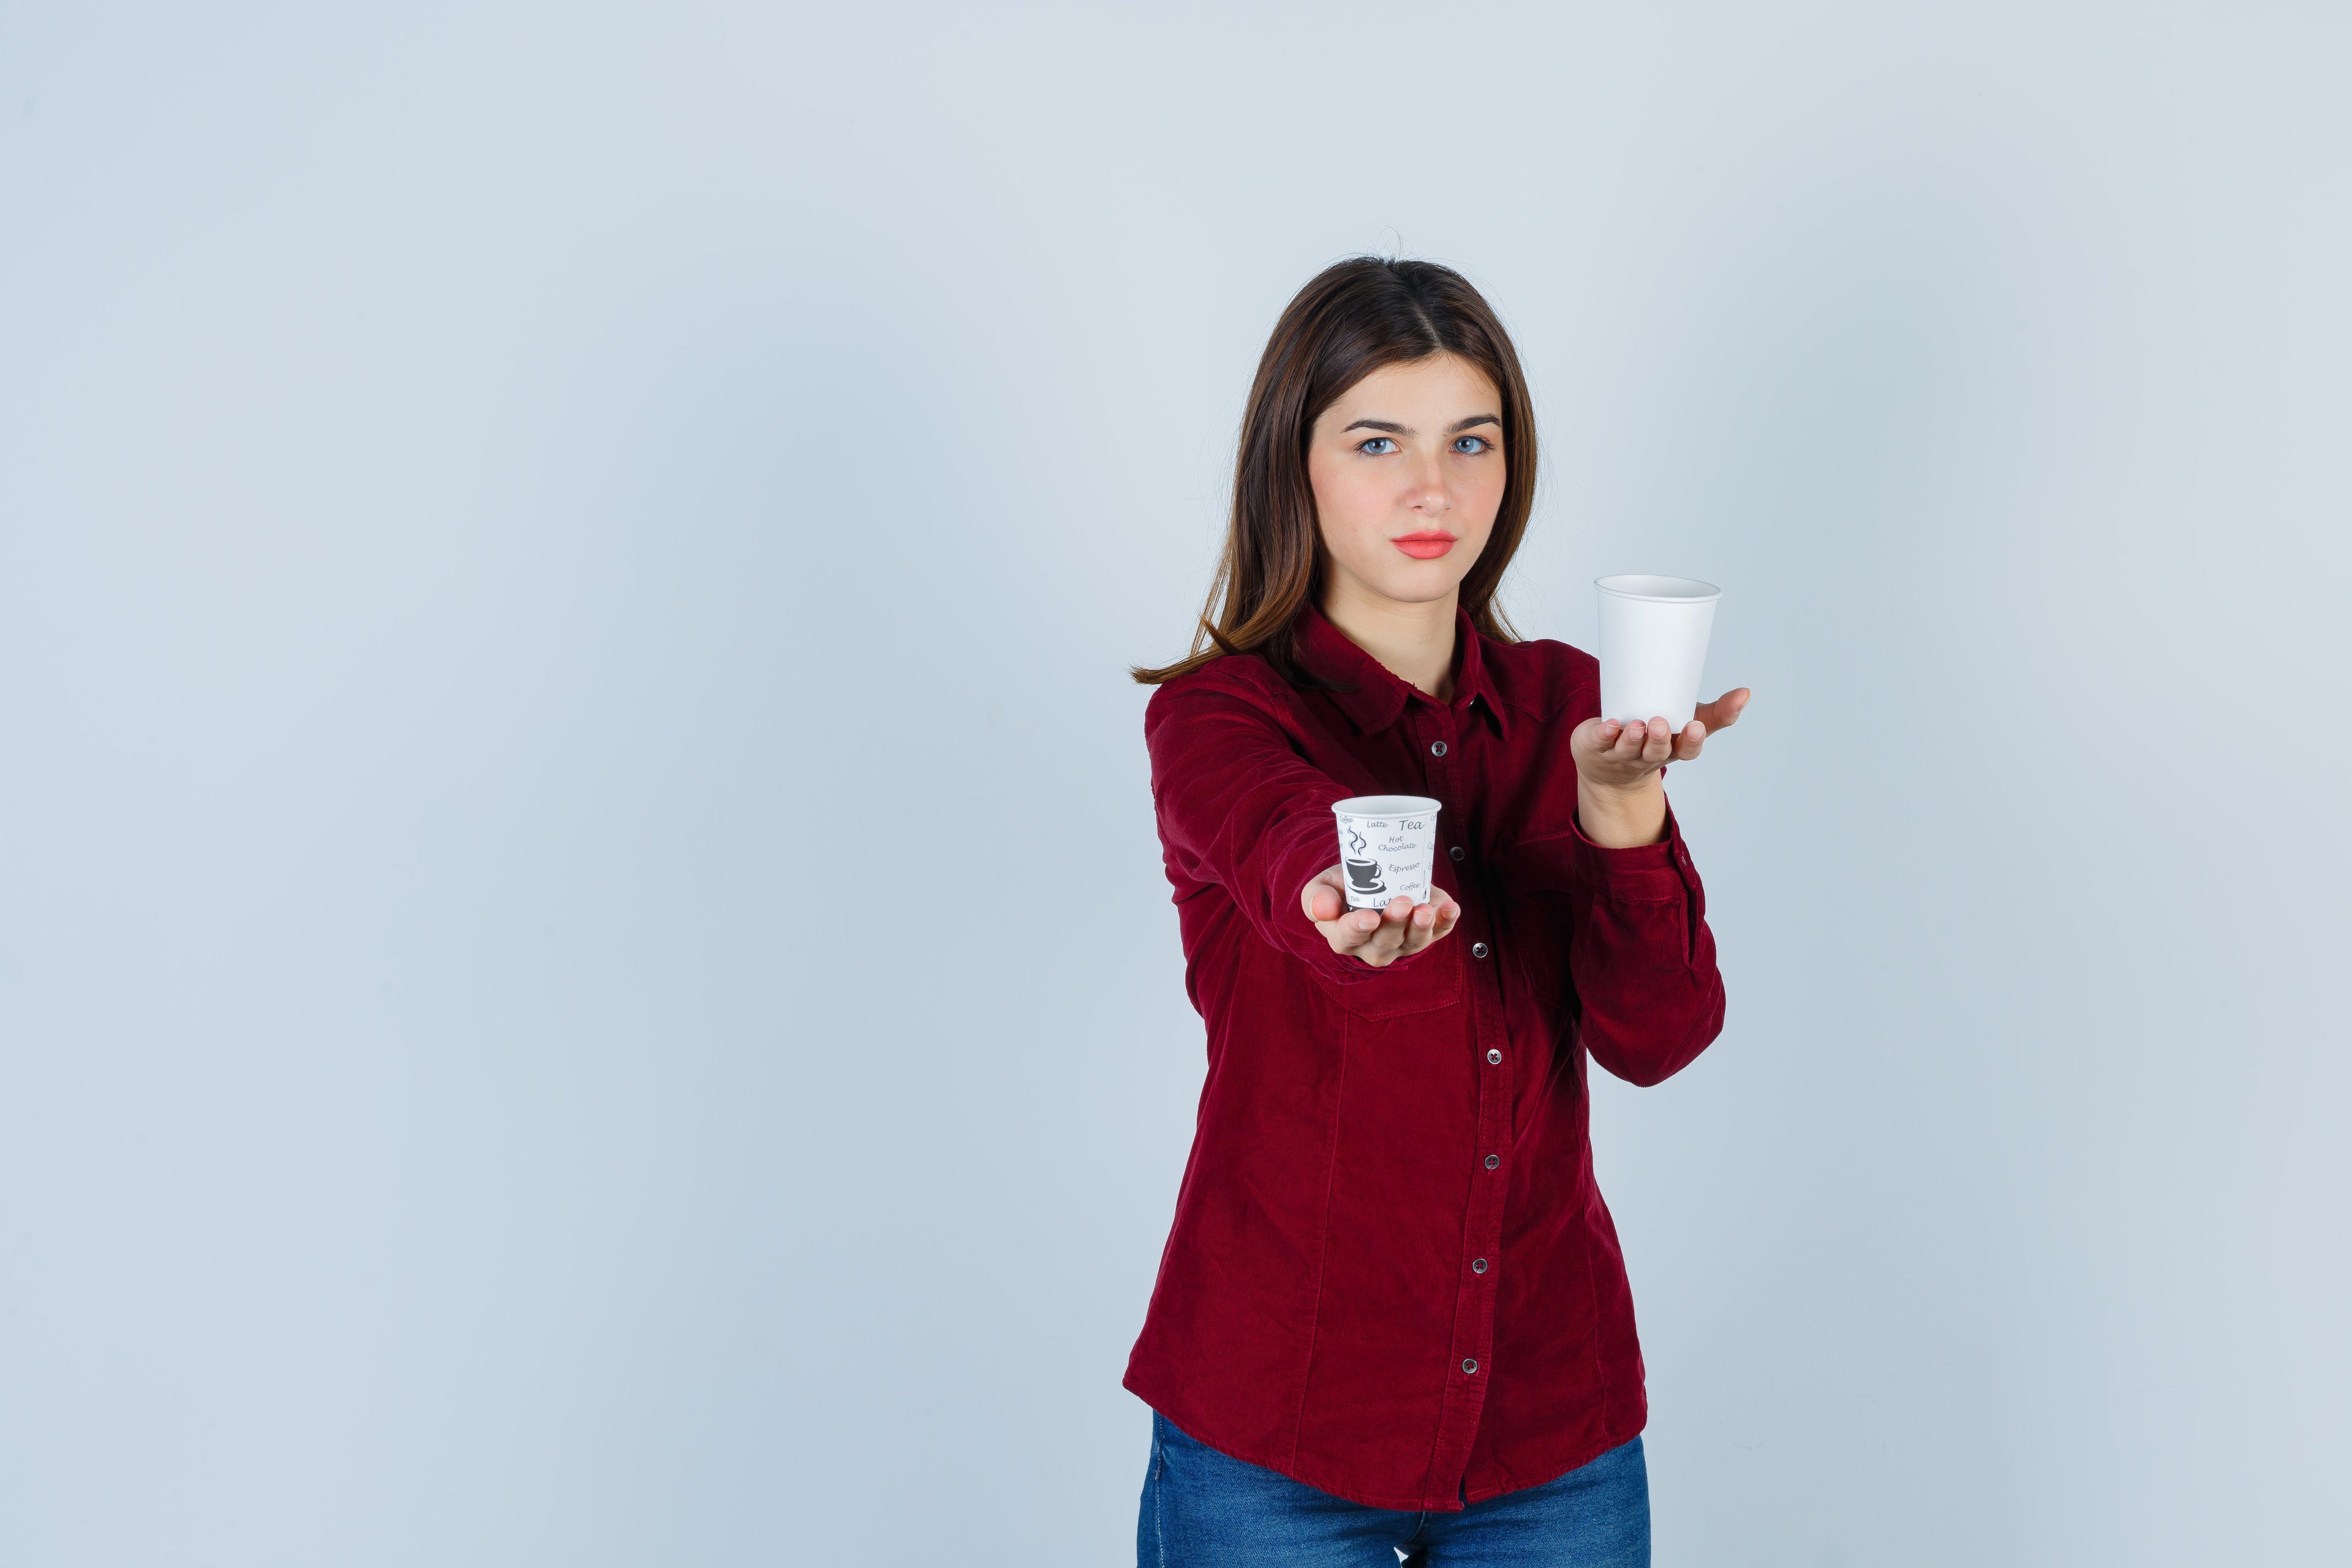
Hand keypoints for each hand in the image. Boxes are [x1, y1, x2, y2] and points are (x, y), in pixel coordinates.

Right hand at [1301, 866, 1462, 968]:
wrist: (1370, 881)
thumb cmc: (1342, 886)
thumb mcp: (1322, 885)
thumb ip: (1316, 897)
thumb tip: (1323, 910)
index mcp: (1343, 937)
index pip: (1348, 937)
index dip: (1358, 928)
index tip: (1369, 917)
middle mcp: (1373, 947)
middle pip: (1385, 942)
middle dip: (1395, 924)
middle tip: (1402, 903)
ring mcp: (1402, 943)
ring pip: (1414, 942)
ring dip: (1422, 927)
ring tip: (1427, 910)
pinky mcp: (1425, 933)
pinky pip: (1439, 932)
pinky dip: (1447, 921)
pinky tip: (1451, 908)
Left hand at [1570, 687, 1750, 846]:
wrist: (1608, 769)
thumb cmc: (1655, 739)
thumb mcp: (1686, 724)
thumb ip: (1717, 712)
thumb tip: (1746, 693)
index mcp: (1671, 750)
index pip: (1686, 751)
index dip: (1691, 741)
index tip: (1695, 727)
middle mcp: (1646, 757)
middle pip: (1655, 752)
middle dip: (1659, 739)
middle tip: (1660, 723)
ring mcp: (1620, 755)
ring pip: (1627, 749)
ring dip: (1633, 738)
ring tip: (1637, 725)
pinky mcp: (1595, 747)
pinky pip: (1599, 742)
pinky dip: (1604, 734)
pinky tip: (1608, 725)